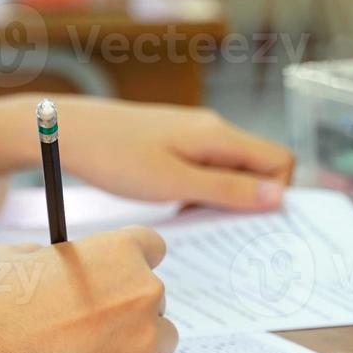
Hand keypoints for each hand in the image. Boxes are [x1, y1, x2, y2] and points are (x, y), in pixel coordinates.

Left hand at [0, 95, 295, 211]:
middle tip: (216, 223)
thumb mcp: (174, 183)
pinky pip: (206, 168)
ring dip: (221, 197)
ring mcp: (195, 134)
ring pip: (231, 170)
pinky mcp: (177, 141)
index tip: (248, 221)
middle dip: (247, 199)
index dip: (275, 194)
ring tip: (188, 213)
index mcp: (220, 136)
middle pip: (258, 166)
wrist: (72, 131)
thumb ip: (226, 190)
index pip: (280, 161)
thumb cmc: (118, 157)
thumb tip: (277, 197)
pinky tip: (175, 204)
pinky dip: (200, 190)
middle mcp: (214, 130)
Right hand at [0, 226, 174, 352]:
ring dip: (136, 341)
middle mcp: (143, 289)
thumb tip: (46, 262)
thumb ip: (44, 254)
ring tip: (95, 349)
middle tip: (97, 320)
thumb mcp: (13, 255)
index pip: (152, 246)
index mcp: (120, 251)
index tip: (120, 276)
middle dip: (131, 306)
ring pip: (160, 336)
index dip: (134, 261)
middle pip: (155, 296)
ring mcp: (145, 335)